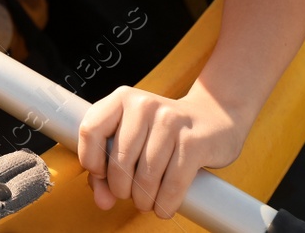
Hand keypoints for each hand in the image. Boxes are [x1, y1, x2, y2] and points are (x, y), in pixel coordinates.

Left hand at [76, 85, 246, 219]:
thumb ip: (107, 168)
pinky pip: (173, 183)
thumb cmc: (163, 132)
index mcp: (122, 98)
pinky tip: (163, 206)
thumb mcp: (132, 138)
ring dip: (143, 199)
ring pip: (146, 175)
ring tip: (145, 201)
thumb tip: (102, 200)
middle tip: (128, 195)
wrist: (213, 118)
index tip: (100, 174)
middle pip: (119, 160)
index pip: (91, 130)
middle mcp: (144, 105)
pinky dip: (165, 203)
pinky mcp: (194, 142)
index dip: (91, 160)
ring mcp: (170, 122)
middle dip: (120, 188)